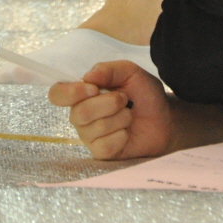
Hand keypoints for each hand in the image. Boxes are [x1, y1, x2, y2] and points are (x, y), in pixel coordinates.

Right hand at [48, 61, 170, 159]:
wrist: (165, 119)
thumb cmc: (144, 95)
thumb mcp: (131, 73)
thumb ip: (109, 70)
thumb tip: (87, 77)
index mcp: (82, 94)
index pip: (57, 94)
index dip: (70, 92)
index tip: (93, 88)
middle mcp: (80, 116)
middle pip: (79, 113)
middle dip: (109, 103)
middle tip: (125, 100)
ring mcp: (90, 136)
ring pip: (95, 129)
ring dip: (120, 118)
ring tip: (129, 115)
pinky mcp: (101, 153)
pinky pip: (105, 145)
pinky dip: (121, 136)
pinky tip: (127, 133)